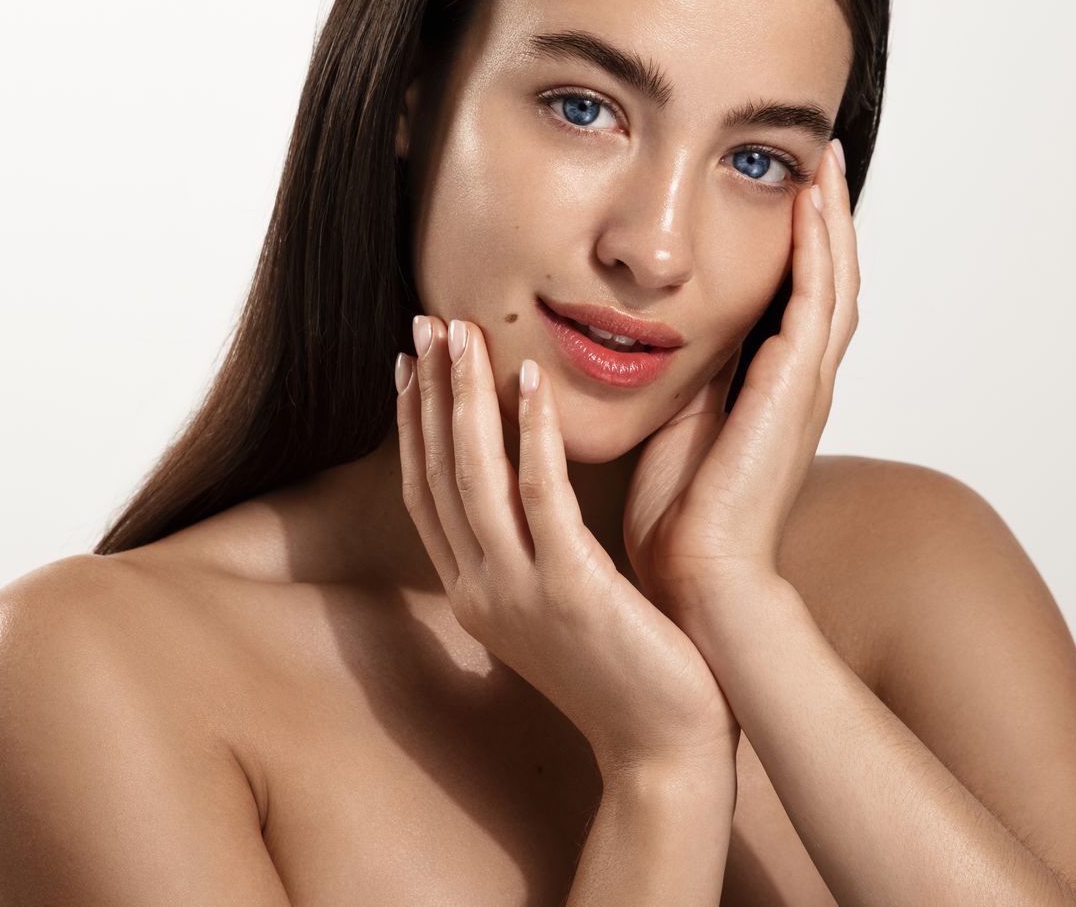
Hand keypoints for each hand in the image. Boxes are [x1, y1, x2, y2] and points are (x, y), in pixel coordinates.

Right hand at [396, 314, 737, 774]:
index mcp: (476, 592)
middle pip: (437, 472)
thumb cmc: (627, 673)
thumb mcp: (561, 604)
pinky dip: (531, 435)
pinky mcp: (571, 590)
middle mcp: (481, 590)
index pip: (425, 491)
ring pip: (473, 475)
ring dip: (464, 397)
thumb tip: (534, 487)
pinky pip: (541, 496)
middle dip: (428, 392)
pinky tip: (532, 382)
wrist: (664, 751)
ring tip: (465, 333)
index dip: (413, 423)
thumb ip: (537, 549)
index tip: (411, 363)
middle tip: (425, 323)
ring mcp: (519, 592)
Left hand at [620, 141, 860, 622]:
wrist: (701, 579)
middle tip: (820, 152)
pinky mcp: (796, 392)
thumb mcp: (677, 422)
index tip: (786, 186)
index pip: (796, 298)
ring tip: (822, 158)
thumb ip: (682, 375)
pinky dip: (817, 250)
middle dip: (825, 215)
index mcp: (774, 390)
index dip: (798, 243)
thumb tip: (651, 326)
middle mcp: (801, 383)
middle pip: (828, 279)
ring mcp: (806, 386)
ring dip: (830, 217)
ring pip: (833, 281)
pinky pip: (816, 305)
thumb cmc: (679, 516)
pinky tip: (808, 204)